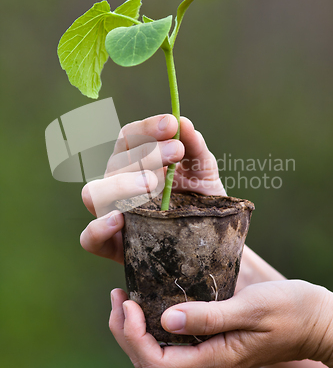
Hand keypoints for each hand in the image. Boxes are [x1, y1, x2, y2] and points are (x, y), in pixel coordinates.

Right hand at [80, 114, 225, 261]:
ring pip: (94, 194)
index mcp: (136, 162)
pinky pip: (90, 238)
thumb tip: (183, 122)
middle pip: (115, 162)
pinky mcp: (114, 245)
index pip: (130, 138)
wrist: (212, 239)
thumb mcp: (204, 171)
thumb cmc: (202, 200)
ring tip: (152, 184)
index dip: (147, 128)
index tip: (171, 125)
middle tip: (176, 152)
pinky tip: (119, 220)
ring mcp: (113, 214)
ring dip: (120, 185)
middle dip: (146, 154)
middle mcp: (119, 185)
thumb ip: (194, 147)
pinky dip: (99, 228)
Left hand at [109, 280, 332, 367]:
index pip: (157, 363)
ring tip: (125, 297)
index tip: (127, 302)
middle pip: (150, 360)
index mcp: (215, 360)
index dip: (133, 335)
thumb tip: (164, 321)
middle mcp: (207, 363)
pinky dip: (152, 323)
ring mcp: (208, 355)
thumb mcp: (250, 308)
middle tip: (118, 296)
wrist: (313, 320)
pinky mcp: (211, 342)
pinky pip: (171, 342)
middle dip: (125, 331)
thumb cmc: (288, 310)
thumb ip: (209, 317)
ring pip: (157, 353)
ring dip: (135, 328)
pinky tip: (150, 300)